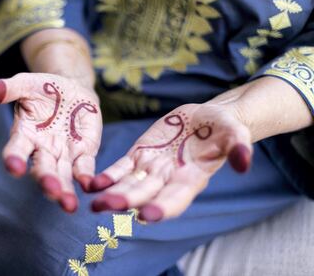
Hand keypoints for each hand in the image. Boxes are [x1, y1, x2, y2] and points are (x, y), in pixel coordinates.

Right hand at [0, 73, 102, 212]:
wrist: (73, 89)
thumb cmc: (45, 89)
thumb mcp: (26, 84)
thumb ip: (6, 89)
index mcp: (25, 134)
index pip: (16, 150)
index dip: (14, 159)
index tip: (14, 168)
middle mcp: (43, 149)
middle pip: (42, 169)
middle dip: (46, 181)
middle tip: (51, 189)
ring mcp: (64, 153)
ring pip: (63, 175)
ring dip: (65, 190)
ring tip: (68, 204)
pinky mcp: (84, 152)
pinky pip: (84, 167)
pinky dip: (86, 177)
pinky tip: (88, 185)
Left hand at [88, 103, 251, 221]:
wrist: (205, 120)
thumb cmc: (224, 128)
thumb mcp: (235, 133)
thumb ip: (239, 147)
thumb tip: (244, 163)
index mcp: (191, 178)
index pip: (176, 198)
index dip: (163, 207)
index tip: (147, 215)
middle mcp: (168, 179)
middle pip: (146, 194)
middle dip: (126, 201)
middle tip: (105, 207)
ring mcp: (151, 168)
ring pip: (129, 184)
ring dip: (111, 194)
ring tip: (94, 202)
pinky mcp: (139, 155)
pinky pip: (121, 169)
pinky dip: (108, 176)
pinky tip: (92, 184)